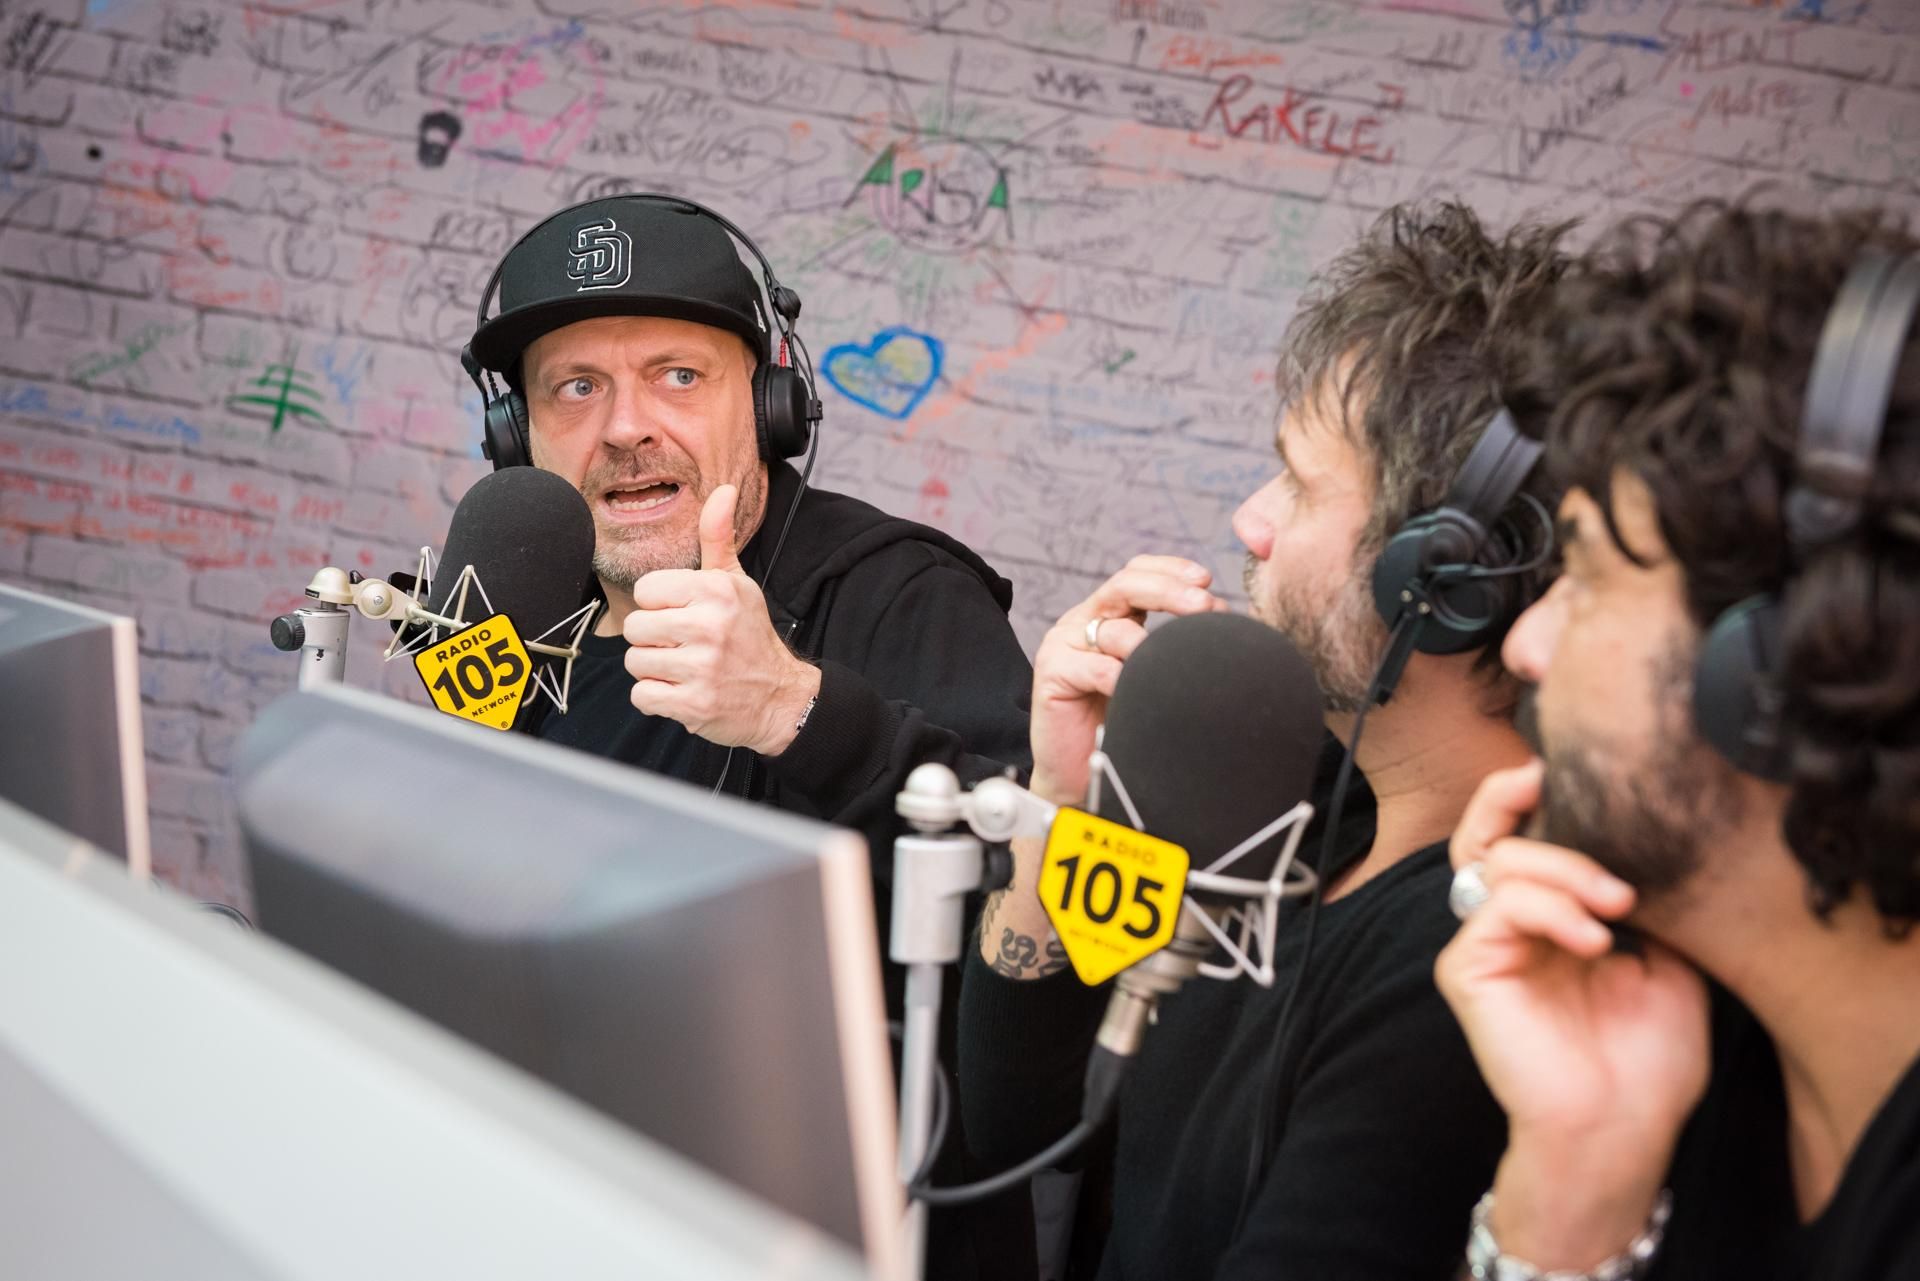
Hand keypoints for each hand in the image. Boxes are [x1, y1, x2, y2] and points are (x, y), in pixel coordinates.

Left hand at [623, 485, 820, 754]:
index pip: (646, 590)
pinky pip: (642, 696)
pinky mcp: (693, 704)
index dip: (659, 605)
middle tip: (683, 645)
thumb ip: (718, 537)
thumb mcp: (737, 583)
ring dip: (654, 669)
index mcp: (717, 591)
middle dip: (653, 639)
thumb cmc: (750, 636)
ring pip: (635, 662)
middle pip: (635, 627)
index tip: (683, 615)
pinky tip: (682, 690)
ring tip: (684, 667)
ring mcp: (702, 668)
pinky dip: (657, 698)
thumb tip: (723, 490)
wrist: (780, 697)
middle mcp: (710, 627)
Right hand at [978, 556, 1225, 976]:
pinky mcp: (1050, 674)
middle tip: (1203, 603)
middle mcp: (1086, 623)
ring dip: (1147, 644)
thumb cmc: (1126, 730)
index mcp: (1112, 618)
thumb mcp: (1157, 681)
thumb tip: (1234, 634)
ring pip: (1112, 628)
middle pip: (1125, 584)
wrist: (1083, 781)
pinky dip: (1117, 675)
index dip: (1171, 570)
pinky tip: (1133, 688)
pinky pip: (1090, 666)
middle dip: (1168, 590)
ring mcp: (1065, 645)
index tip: (1207, 582)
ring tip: (1170, 665)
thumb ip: (1180, 653)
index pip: (1139, 574)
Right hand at [1434, 760, 1709, 1268]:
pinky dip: (1548, 909)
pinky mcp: (1467, 970)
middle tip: (1559, 786)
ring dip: (1564, 868)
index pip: (1523, 835)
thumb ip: (1641, 892)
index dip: (1535, 794)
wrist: (1625, 1126)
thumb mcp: (1668, 953)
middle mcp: (1507, 923)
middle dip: (1519, 797)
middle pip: (1488, 830)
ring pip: (1499, 860)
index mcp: (1549, 915)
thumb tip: (1644, 826)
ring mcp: (1484, 944)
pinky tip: (1594, 940)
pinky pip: (1495, 907)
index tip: (1578, 770)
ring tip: (1617, 905)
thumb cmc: (1649, 1057)